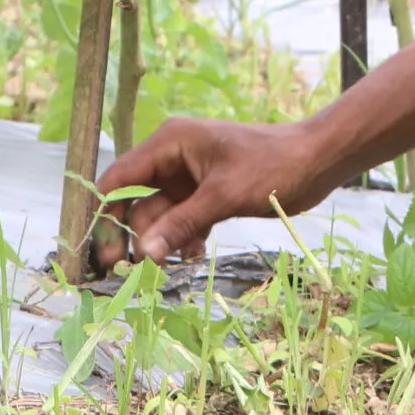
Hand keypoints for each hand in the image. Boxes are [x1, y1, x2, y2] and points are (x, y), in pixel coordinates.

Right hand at [91, 117, 333, 265]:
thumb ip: (181, 224)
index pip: (120, 178)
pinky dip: (183, 239)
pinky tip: (193, 256)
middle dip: (130, 234)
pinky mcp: (208, 195)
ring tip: (159, 270)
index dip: (104, 212)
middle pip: (135, 201)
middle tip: (121, 271)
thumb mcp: (223, 195)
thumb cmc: (271, 166)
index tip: (98, 249)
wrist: (317, 161)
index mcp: (170, 143)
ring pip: (159, 215)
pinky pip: (182, 221)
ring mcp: (191, 178)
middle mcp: (174, 158)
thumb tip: (143, 254)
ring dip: (159, 241)